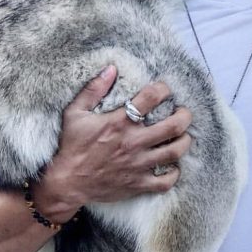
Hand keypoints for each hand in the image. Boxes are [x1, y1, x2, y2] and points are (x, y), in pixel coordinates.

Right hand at [33, 67, 191, 220]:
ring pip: (175, 151)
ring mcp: (138, 164)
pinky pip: (166, 181)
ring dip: (184, 141)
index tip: (165, 89)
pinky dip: (174, 173)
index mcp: (120, 122)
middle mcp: (133, 142)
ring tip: (183, 136)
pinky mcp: (138, 184)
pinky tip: (173, 165)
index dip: (163, 89)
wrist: (65, 184)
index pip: (152, 97)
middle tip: (183, 113)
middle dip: (185, 116)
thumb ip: (93, 89)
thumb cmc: (71, 146)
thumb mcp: (75, 113)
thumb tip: (111, 68)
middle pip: (174, 126)